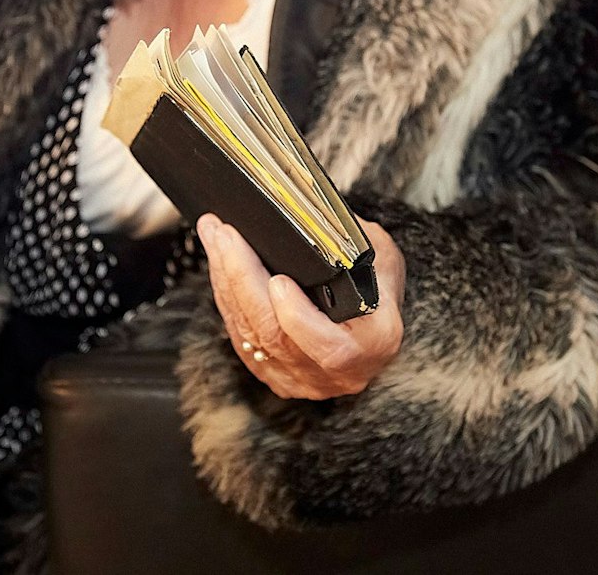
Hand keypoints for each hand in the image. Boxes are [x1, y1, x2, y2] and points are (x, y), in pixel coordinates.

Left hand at [197, 213, 405, 399]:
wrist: (371, 326)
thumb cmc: (379, 288)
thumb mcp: (382, 260)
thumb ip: (353, 246)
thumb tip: (307, 218)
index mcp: (373, 346)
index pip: (329, 345)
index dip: (297, 317)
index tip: (277, 280)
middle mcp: (337, 372)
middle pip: (275, 334)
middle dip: (242, 279)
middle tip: (225, 235)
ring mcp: (303, 379)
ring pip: (251, 335)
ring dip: (226, 282)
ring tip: (214, 237)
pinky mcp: (276, 375)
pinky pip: (242, 338)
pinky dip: (227, 298)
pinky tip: (219, 266)